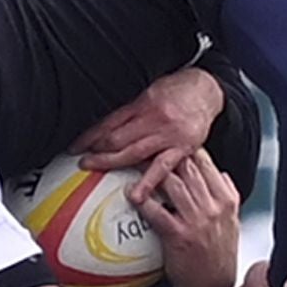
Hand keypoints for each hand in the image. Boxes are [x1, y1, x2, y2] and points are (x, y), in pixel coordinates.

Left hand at [75, 68, 226, 195]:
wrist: (209, 91)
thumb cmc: (179, 91)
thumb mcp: (150, 92)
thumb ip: (132, 112)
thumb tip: (107, 129)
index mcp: (143, 104)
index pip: (110, 122)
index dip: (90, 136)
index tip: (77, 146)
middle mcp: (153, 119)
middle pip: (117, 137)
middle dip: (97, 150)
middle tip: (82, 161)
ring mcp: (167, 135)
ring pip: (133, 152)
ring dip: (110, 162)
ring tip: (94, 169)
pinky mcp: (182, 149)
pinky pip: (162, 168)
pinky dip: (148, 182)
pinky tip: (137, 195)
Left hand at [135, 150, 240, 286]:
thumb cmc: (220, 254)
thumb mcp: (231, 221)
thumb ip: (226, 195)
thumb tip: (220, 173)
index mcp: (226, 198)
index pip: (204, 160)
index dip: (181, 147)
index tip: (164, 140)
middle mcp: (214, 205)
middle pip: (185, 166)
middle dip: (161, 152)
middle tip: (140, 144)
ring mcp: (198, 220)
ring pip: (171, 182)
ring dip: (148, 170)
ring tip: (130, 161)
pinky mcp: (180, 236)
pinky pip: (157, 212)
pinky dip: (142, 201)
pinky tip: (129, 194)